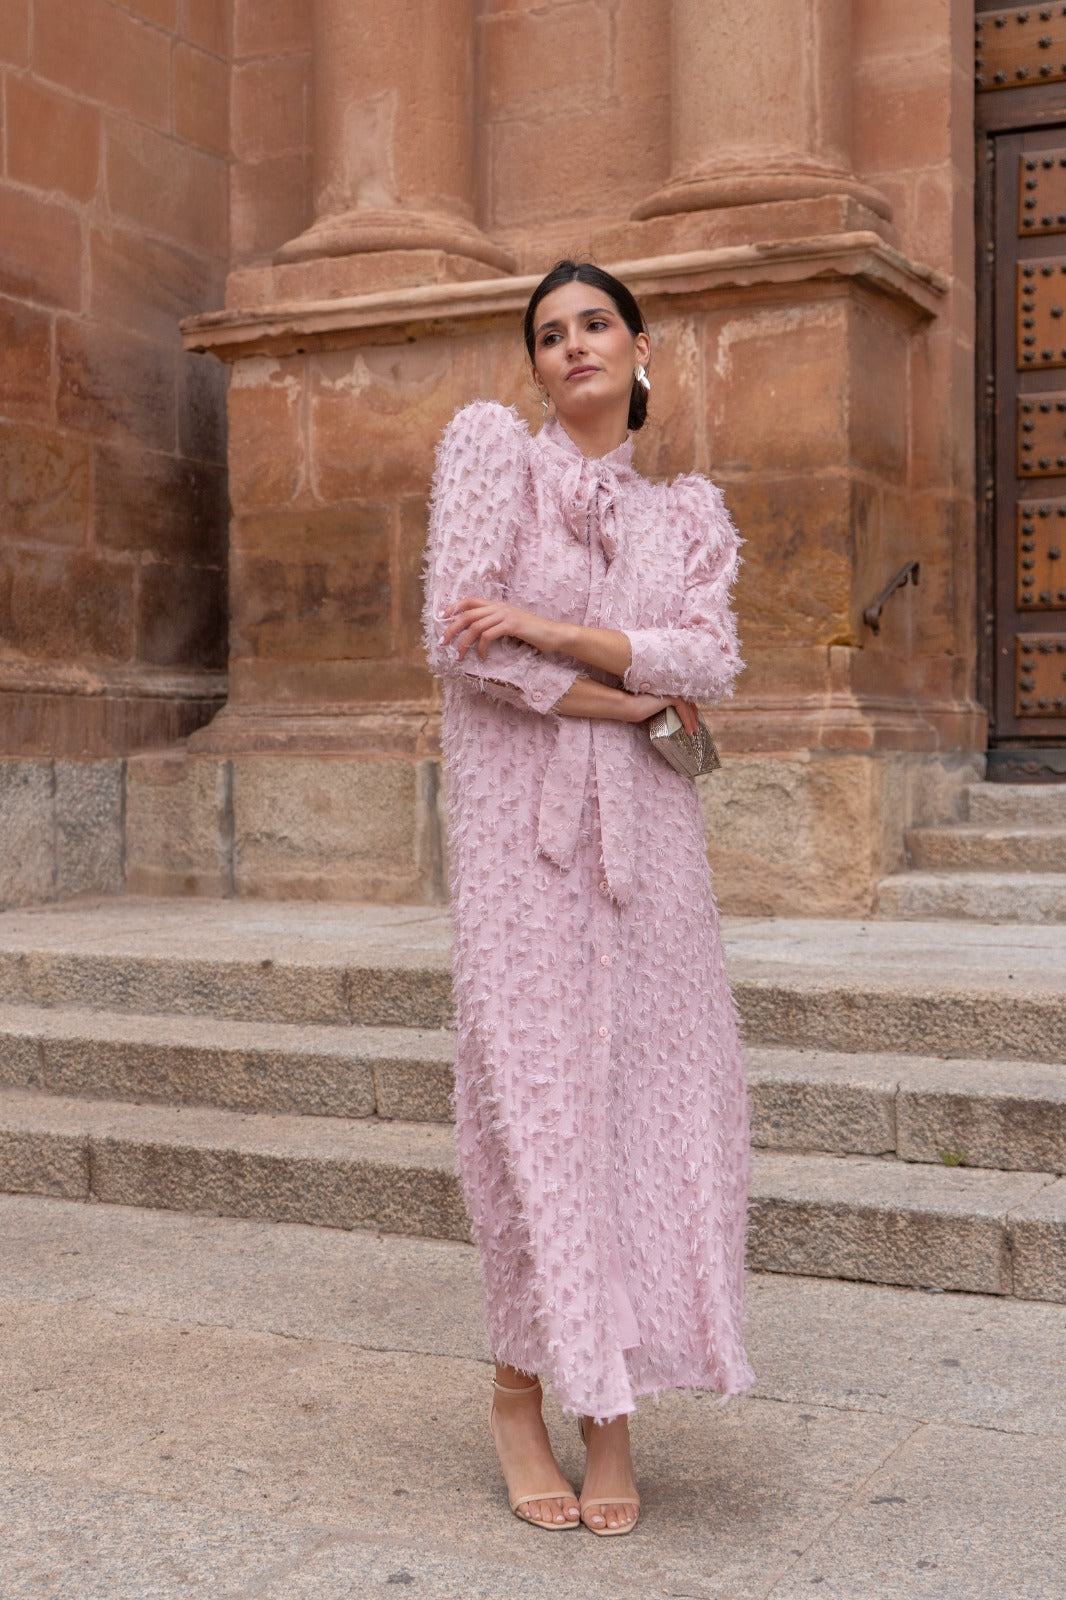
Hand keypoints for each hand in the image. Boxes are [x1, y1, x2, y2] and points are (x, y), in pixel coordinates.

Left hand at [441, 597, 559, 660]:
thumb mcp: (511, 625)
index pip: (469, 601)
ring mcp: (506, 615)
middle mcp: (499, 607)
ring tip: (459, 655)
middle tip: (443, 643)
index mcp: (497, 605)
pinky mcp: (512, 625)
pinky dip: (481, 648)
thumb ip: (495, 625)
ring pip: (475, 625)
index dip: (453, 607)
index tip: (441, 618)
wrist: (553, 634)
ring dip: (464, 642)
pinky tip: (482, 657)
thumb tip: (477, 634)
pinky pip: (488, 635)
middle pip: (467, 614)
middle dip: (451, 628)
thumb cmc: (533, 633)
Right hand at [624, 694, 699, 733]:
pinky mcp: (671, 697)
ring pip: (687, 707)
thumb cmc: (636, 708)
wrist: (630, 706)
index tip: (691, 722)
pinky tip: (689, 729)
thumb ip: (661, 710)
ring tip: (693, 731)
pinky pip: (683, 709)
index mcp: (667, 691)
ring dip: (692, 720)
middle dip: (693, 716)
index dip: (689, 711)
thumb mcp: (652, 709)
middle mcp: (671, 689)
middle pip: (688, 703)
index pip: (683, 700)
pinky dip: (687, 720)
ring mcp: (671, 691)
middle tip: (695, 728)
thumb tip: (667, 720)